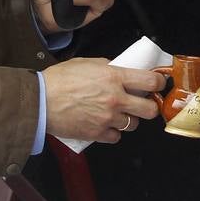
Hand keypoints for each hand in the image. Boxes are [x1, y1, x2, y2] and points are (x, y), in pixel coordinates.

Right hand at [41, 58, 162, 143]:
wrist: (40, 101)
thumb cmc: (59, 80)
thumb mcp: (86, 63)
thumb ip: (108, 67)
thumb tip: (120, 69)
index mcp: (114, 77)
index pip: (150, 82)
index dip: (159, 84)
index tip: (158, 84)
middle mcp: (115, 99)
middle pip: (149, 109)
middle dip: (149, 107)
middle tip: (143, 104)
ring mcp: (107, 118)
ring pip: (133, 125)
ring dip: (129, 120)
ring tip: (118, 114)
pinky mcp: (97, 133)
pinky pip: (116, 137)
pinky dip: (113, 132)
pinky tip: (105, 124)